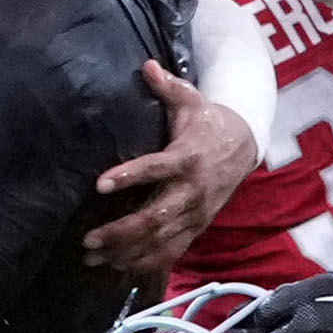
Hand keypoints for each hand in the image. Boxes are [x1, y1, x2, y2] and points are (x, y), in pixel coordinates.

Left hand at [86, 63, 257, 288]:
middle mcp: (193, 191)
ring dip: (125, 252)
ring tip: (92, 257)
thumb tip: (147, 65)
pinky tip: (117, 267)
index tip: (99, 184)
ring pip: (160, 241)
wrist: (245, 146)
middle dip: (120, 231)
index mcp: (188, 157)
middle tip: (87, 239)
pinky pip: (171, 251)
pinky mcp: (197, 227)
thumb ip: (169, 86)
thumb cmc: (208, 121)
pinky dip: (144, 262)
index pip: (157, 168)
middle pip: (156, 217)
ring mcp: (196, 214)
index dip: (129, 176)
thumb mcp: (192, 100)